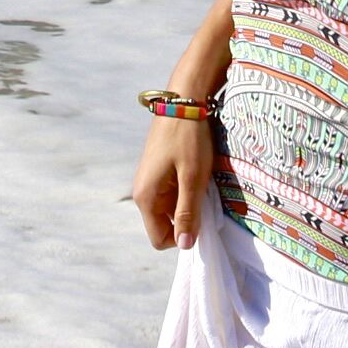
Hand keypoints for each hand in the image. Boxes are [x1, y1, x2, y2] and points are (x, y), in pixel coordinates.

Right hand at [131, 114, 214, 250]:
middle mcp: (143, 192)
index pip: (160, 239)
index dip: (182, 236)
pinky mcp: (157, 171)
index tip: (202, 217)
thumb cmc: (189, 139)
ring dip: (188, 202)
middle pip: (165, 224)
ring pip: (170, 208)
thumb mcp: (193, 178)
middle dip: (187, 217)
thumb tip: (185, 245)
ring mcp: (150, 181)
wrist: (182, 101)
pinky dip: (186, 189)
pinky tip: (197, 172)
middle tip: (205, 197)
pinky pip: (172, 193)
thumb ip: (187, 213)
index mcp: (146, 198)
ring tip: (202, 182)